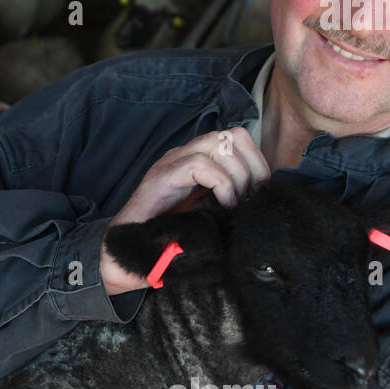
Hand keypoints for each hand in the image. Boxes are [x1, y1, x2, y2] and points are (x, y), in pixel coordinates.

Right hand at [100, 127, 269, 295]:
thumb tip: (261, 200)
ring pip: (219, 143)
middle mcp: (184, 155)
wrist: (127, 253)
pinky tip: (221, 207)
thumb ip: (229, 201)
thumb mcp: (209, 215)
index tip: (262, 191)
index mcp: (197, 161)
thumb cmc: (169, 239)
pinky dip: (221, 186)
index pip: (238, 138)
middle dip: (253, 166)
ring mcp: (171, 162)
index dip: (258, 160)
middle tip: (252, 198)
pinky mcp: (162, 177)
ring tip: (235, 204)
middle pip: (233, 135)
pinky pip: (201, 165)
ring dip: (237, 175)